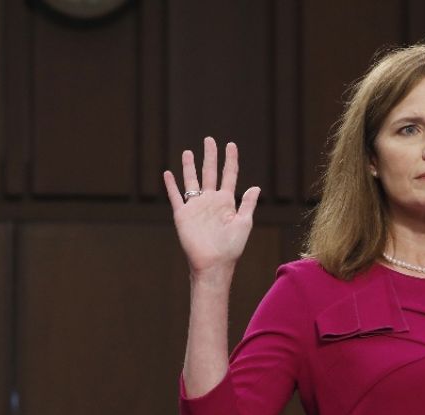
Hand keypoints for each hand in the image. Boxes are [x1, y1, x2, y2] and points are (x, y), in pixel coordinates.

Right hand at [163, 137, 261, 276]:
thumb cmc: (231, 247)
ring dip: (189, 166)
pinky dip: (171, 185)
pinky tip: (168, 174)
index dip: (230, 160)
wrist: (214, 264)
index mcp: (227, 202)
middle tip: (209, 139)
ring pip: (191, 181)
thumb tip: (256, 187)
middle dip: (210, 156)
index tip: (231, 145)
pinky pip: (176, 196)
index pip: (229, 175)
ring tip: (187, 152)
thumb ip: (247, 204)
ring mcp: (196, 207)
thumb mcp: (244, 223)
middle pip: (210, 172)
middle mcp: (211, 201)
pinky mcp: (183, 214)